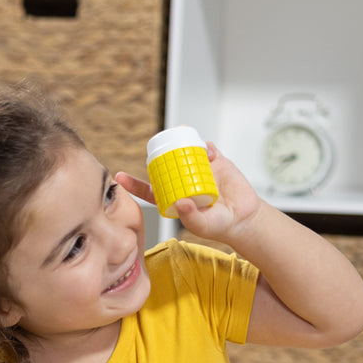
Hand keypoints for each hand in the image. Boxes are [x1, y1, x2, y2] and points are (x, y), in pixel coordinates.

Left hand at [116, 142, 261, 246]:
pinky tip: (208, 151)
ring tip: (181, 137)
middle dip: (159, 153)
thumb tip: (181, 201)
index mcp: (174, 197)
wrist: (243, 218)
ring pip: (185, 152)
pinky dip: (205, 147)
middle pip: (165, 165)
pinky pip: (207, 149)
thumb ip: (191, 217)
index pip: (149, 190)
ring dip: (181, 143)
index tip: (119, 177)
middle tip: (159, 146)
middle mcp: (183, 182)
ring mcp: (199, 170)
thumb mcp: (203, 225)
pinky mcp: (216, 163)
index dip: (134, 184)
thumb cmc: (219, 225)